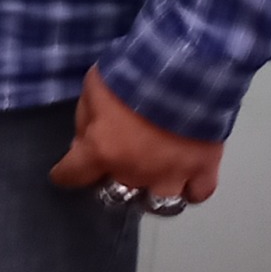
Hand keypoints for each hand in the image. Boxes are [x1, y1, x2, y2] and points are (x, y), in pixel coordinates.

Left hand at [52, 67, 222, 210]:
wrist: (187, 67)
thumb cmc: (134, 73)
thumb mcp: (93, 89)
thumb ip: (85, 121)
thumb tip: (82, 143)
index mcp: (102, 151)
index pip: (71, 176)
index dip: (66, 173)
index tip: (66, 172)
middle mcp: (135, 171)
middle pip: (115, 194)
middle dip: (111, 182)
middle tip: (115, 167)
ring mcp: (172, 174)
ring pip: (158, 204)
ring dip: (150, 192)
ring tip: (150, 178)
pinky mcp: (205, 170)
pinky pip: (197, 194)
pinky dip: (190, 189)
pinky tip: (185, 178)